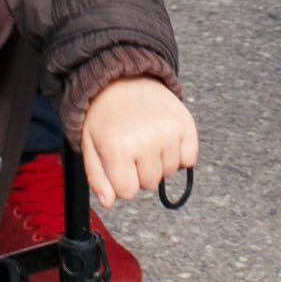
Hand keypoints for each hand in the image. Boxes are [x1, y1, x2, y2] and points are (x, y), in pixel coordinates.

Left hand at [77, 75, 197, 209]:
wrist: (123, 78)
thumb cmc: (105, 115)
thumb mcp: (90, 144)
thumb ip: (97, 177)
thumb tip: (108, 202)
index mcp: (117, 149)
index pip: (128, 192)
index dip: (122, 181)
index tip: (119, 163)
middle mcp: (145, 142)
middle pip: (150, 184)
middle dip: (140, 172)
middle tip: (133, 148)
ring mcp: (168, 133)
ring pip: (169, 173)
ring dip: (159, 163)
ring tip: (147, 140)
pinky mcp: (186, 125)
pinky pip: (189, 159)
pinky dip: (180, 155)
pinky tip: (165, 139)